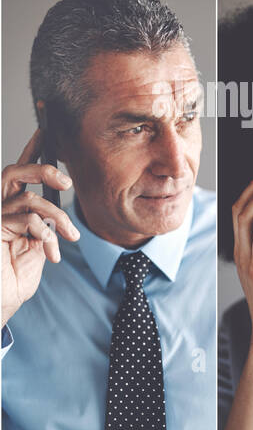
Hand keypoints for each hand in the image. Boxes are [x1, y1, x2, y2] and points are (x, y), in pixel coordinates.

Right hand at [1, 128, 78, 327]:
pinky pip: (26, 219)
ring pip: (28, 197)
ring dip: (57, 217)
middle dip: (43, 169)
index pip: (21, 173)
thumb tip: (60, 214)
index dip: (32, 149)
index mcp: (13, 208)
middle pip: (15, 172)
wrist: (1, 301)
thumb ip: (47, 224)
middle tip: (66, 182)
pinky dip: (46, 234)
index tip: (46, 129)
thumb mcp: (41, 246)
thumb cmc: (17, 276)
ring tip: (69, 237)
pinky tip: (51, 252)